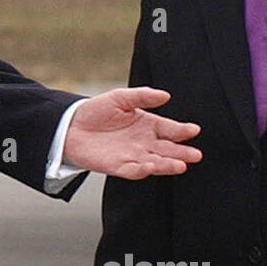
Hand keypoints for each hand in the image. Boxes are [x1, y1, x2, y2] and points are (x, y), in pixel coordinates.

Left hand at [64, 87, 201, 178]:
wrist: (71, 126)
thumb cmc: (96, 111)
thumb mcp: (120, 97)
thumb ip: (142, 96)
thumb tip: (165, 95)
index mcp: (148, 125)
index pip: (170, 129)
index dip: (182, 130)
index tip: (194, 130)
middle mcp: (144, 142)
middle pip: (167, 149)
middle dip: (182, 153)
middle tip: (196, 155)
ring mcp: (132, 156)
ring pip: (155, 162)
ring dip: (167, 165)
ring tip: (181, 165)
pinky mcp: (118, 166)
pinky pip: (132, 170)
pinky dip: (142, 170)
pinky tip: (151, 167)